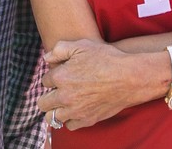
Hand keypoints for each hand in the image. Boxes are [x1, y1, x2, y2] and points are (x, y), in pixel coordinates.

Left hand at [38, 40, 158, 130]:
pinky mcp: (87, 120)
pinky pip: (70, 125)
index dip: (53, 76)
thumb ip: (59, 49)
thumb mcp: (81, 45)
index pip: (45, 80)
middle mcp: (64, 96)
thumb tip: (47, 58)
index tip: (62, 74)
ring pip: (52, 117)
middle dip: (48, 96)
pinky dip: (71, 119)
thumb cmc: (106, 58)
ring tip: (64, 103)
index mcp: (60, 77)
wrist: (129, 77)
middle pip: (42, 103)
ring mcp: (75, 110)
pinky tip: (76, 109)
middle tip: (58, 91)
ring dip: (56, 110)